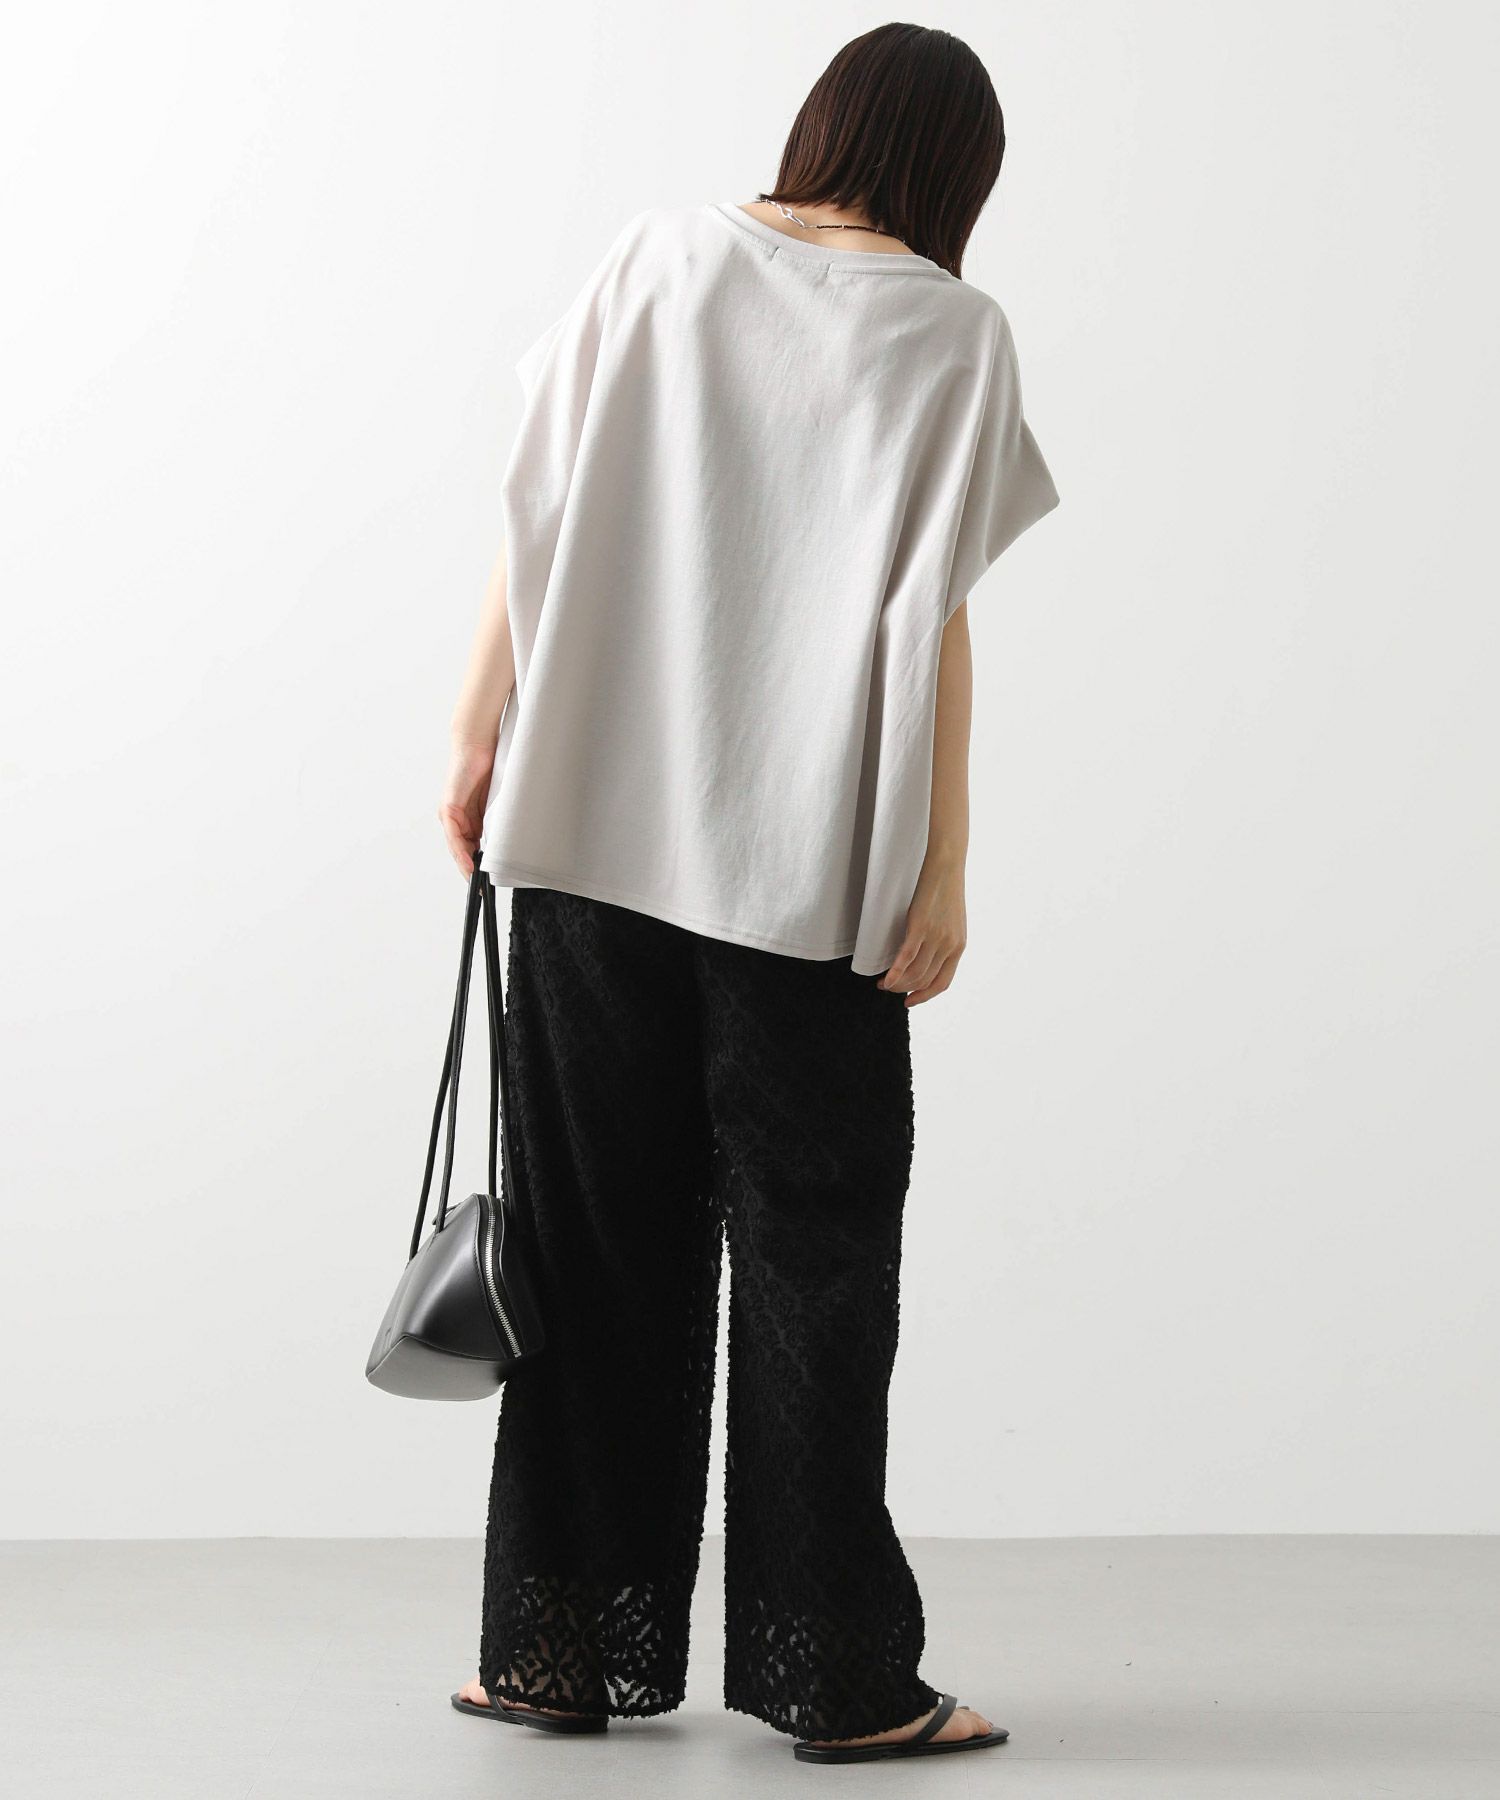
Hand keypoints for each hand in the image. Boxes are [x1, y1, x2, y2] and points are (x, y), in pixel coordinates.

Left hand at [438, 739, 495, 876]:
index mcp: (470, 816)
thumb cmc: (491, 765)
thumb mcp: (498, 800)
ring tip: (476, 882)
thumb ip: (498, 818)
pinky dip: (461, 851)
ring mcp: (451, 813)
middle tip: (483, 889)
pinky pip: (454, 836)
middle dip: (473, 871)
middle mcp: (457, 817)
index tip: (487, 882)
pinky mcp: (448, 808)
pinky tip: (469, 863)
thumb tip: (509, 839)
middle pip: (464, 851)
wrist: (479, 743)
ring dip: (466, 865)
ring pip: (458, 847)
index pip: (473, 846)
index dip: (479, 864)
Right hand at [877, 857, 966, 1005]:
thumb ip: (942, 940)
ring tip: (883, 982)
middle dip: (904, 990)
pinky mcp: (921, 926)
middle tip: (887, 988)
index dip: (924, 996)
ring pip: (915, 972)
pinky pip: (907, 957)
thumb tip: (927, 955)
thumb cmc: (945, 889)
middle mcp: (950, 946)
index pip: (942, 983)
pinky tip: (886, 978)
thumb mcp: (950, 921)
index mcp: (959, 947)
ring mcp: (936, 937)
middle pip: (924, 980)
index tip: (909, 1000)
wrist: (947, 863)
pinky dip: (895, 971)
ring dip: (897, 982)